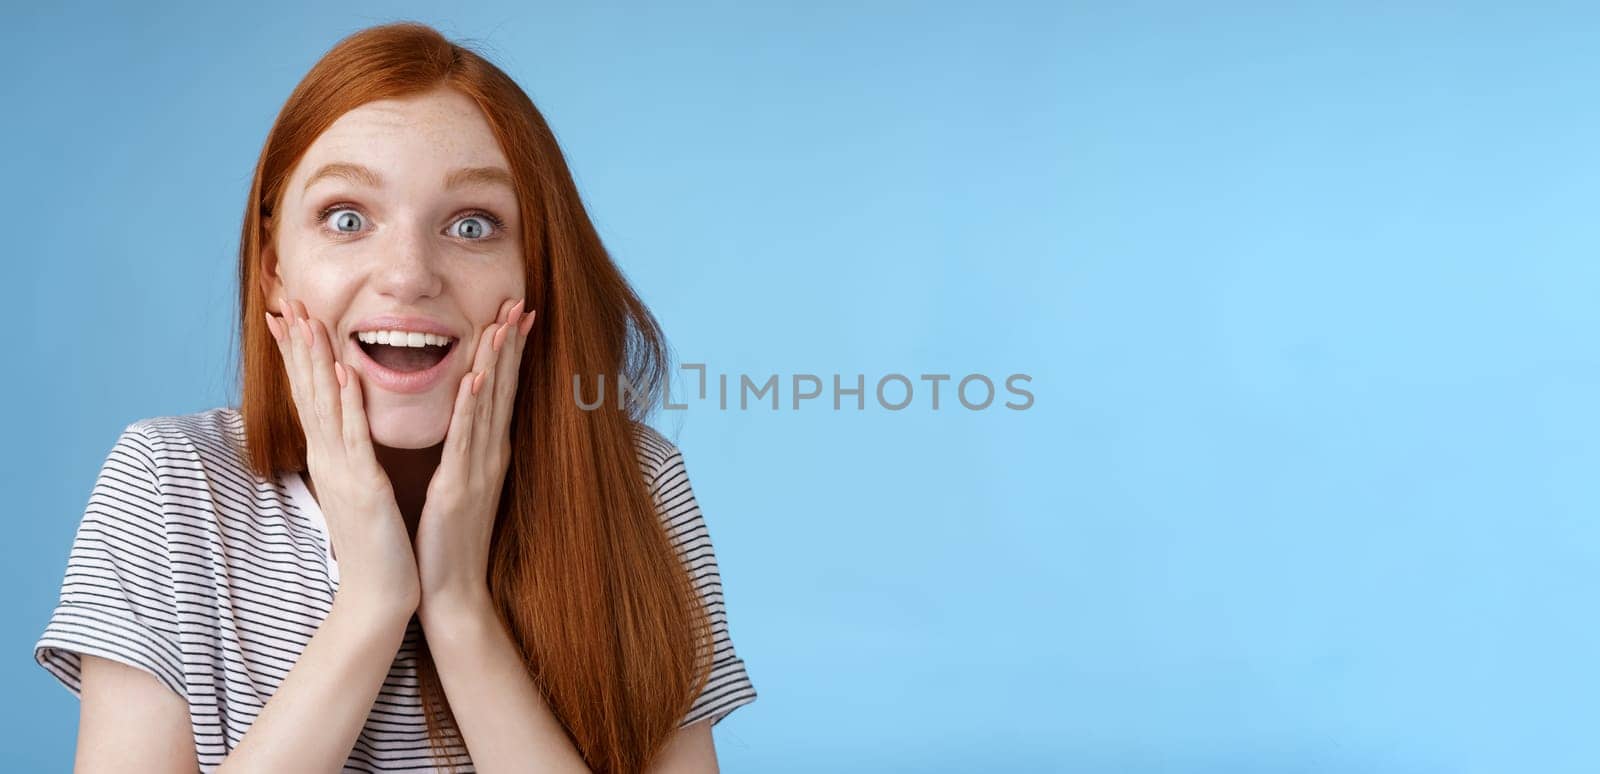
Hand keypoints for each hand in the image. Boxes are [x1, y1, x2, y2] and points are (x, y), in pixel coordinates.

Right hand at [266, 297, 420, 615]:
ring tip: (308, 320)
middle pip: (309, 391)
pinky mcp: (365, 487)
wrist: (379, 593)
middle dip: (298, 344)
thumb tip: (344, 432)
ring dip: (318, 360)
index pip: (312, 394)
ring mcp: (344, 471)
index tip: (289, 314)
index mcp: (332, 457)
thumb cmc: (375, 543)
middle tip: (285, 300)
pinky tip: (346, 373)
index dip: (299, 353)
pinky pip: (355, 439)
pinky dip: (349, 404)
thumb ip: (349, 457)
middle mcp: (330, 458)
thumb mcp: (359, 488)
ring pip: (327, 405)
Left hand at [413, 297, 534, 616]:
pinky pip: (465, 437)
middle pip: (504, 388)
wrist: (452, 590)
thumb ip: (465, 454)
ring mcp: (479, 469)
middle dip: (511, 343)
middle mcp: (491, 455)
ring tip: (503, 322)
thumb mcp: (460, 487)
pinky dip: (471, 405)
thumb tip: (465, 426)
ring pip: (489, 404)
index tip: (516, 313)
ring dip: (496, 361)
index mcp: (489, 453)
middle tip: (520, 302)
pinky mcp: (458, 486)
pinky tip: (475, 376)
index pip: (502, 391)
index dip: (511, 352)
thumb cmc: (450, 541)